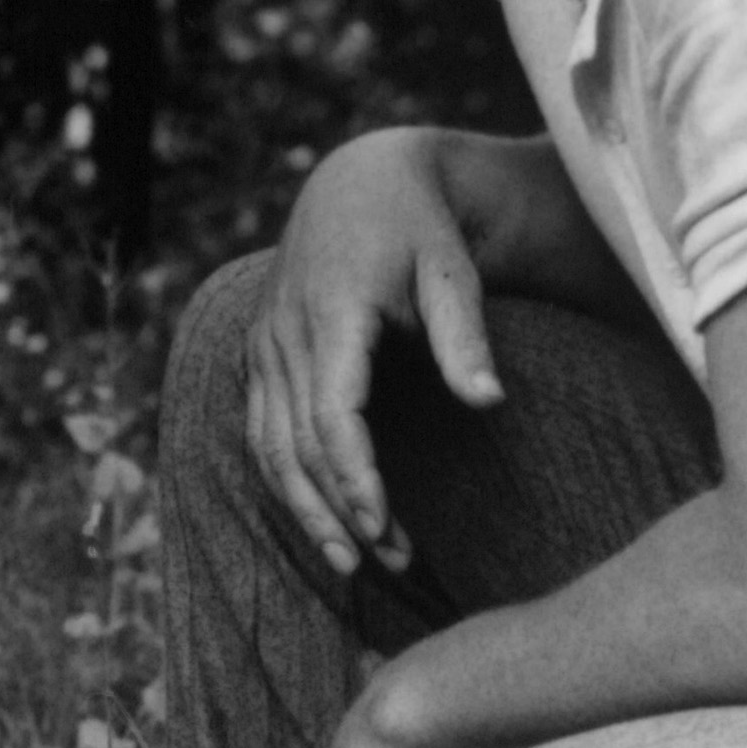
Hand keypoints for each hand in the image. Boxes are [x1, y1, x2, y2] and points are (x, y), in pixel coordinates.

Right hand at [255, 133, 505, 585]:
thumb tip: (489, 402)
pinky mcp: (257, 356)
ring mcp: (263, 346)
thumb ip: (464, 336)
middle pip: (294, 445)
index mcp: (331, 311)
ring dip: (304, 508)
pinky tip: (318, 516)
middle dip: (334, 511)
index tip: (383, 526)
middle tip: (382, 566)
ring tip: (349, 561)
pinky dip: (284, 480)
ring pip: (267, 447)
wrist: (356, 181)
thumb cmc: (419, 226)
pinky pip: (258, 432)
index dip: (354, 476)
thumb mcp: (453, 269)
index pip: (332, 414)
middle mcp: (284, 334)